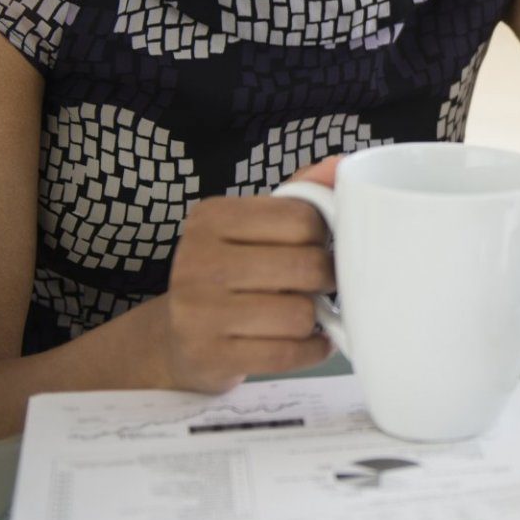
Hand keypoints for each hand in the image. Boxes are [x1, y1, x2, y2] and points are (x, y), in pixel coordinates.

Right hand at [151, 157, 340, 391]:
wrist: (177, 338)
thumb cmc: (232, 273)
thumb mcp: (255, 227)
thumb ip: (300, 194)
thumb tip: (342, 163)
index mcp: (211, 217)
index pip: (302, 218)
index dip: (324, 237)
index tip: (317, 247)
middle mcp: (196, 260)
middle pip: (306, 267)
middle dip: (325, 279)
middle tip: (319, 285)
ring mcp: (197, 311)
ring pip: (300, 314)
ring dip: (315, 318)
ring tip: (304, 313)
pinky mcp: (209, 355)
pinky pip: (288, 354)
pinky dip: (312, 349)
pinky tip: (308, 341)